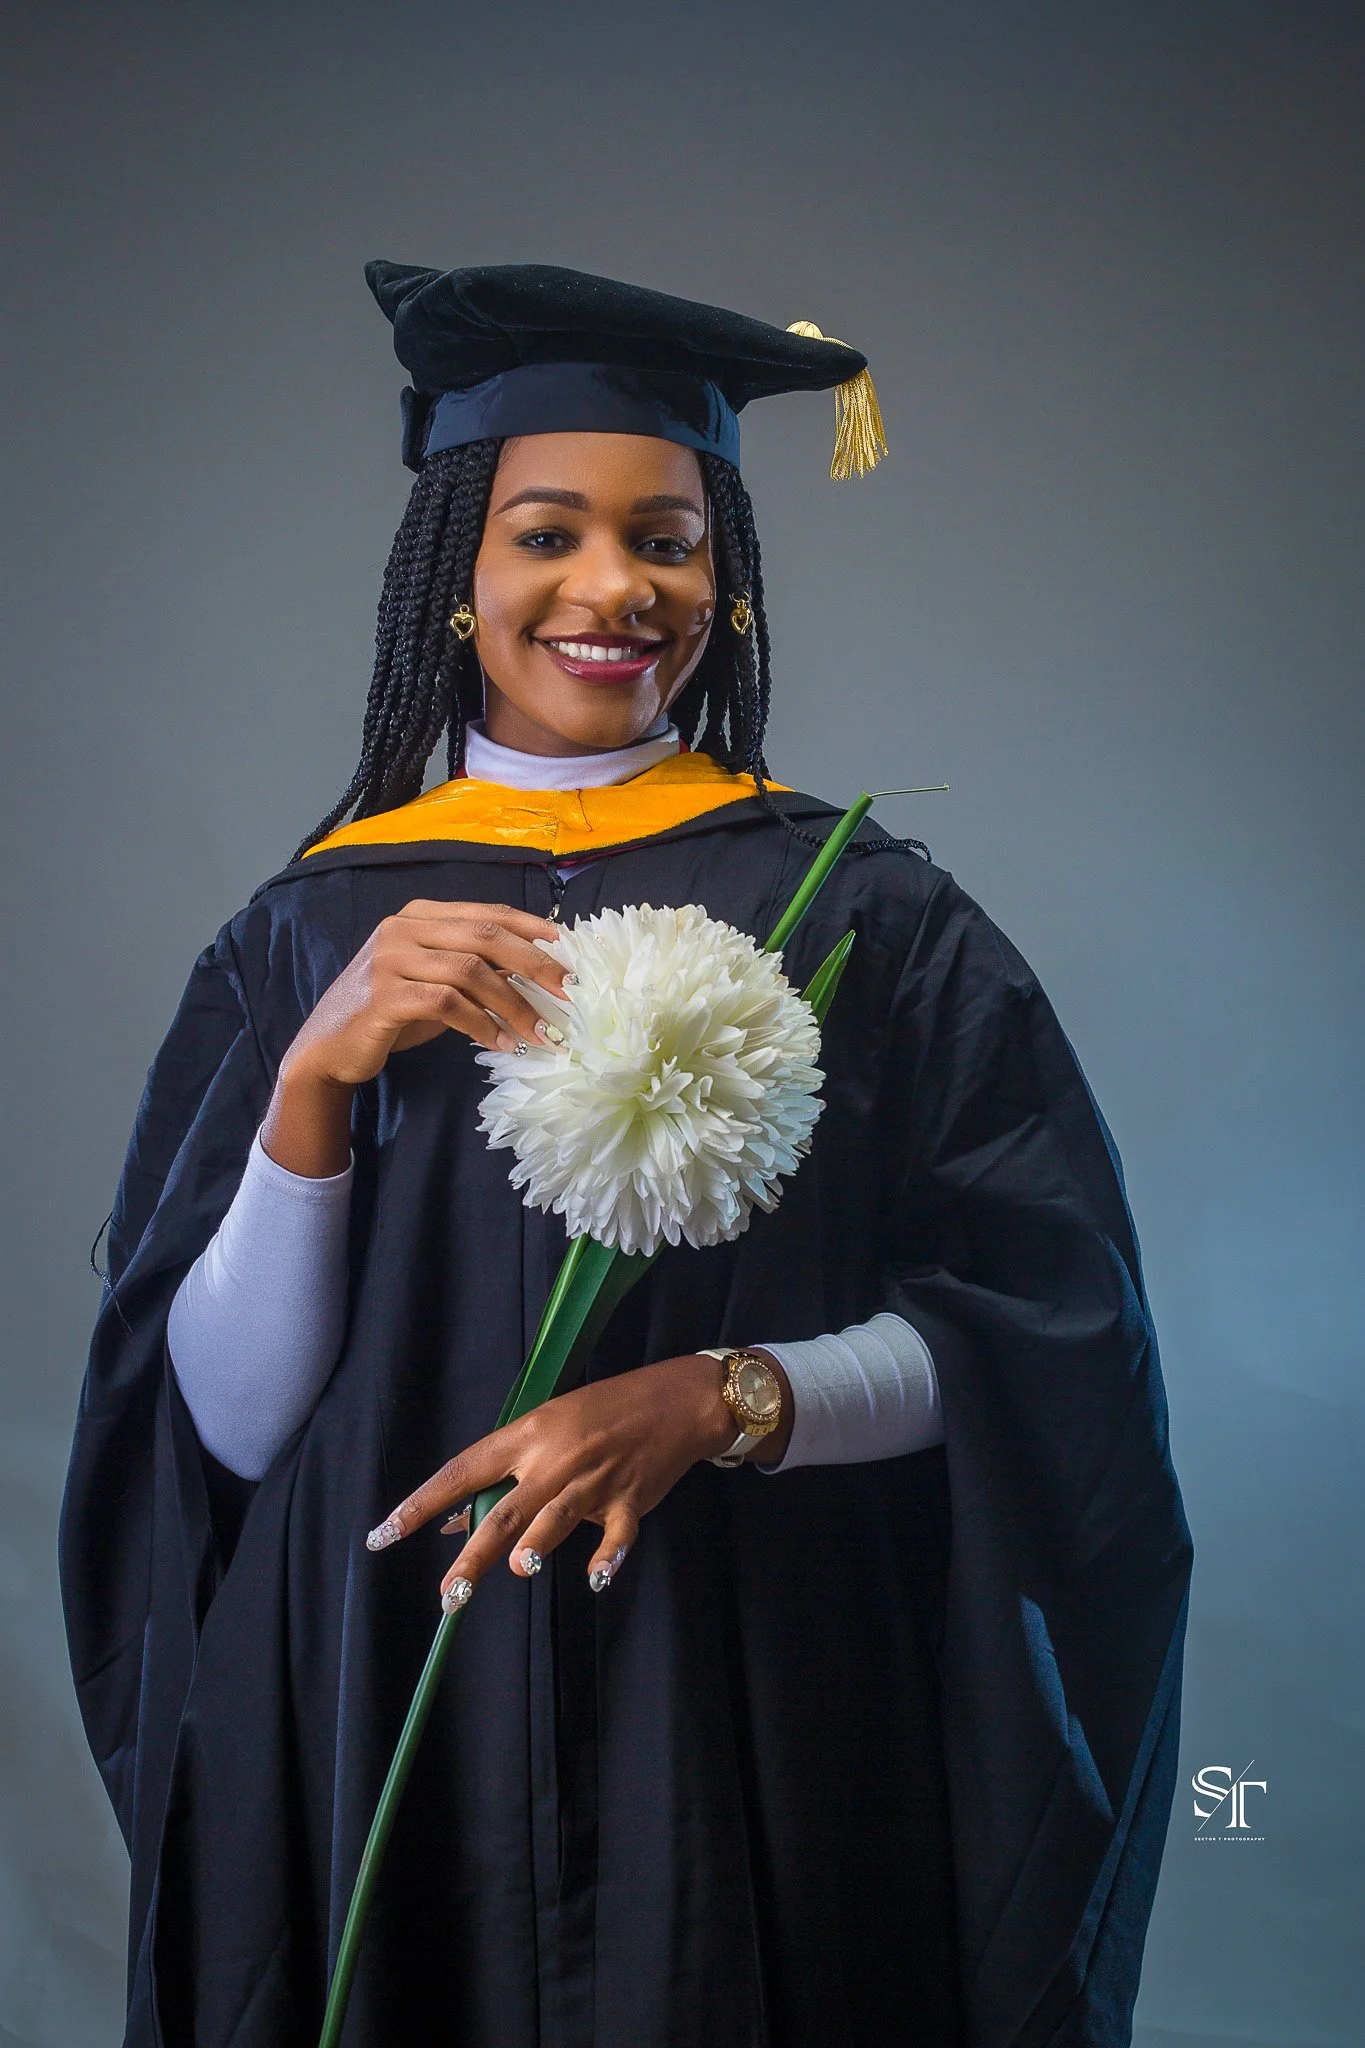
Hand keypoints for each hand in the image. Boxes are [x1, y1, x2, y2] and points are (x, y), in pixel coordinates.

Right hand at [262, 899, 567, 1174]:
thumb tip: (537, 970)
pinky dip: (481, 1025)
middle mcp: (403, 928)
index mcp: (419, 915)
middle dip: (533, 964)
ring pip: (470, 970)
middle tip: (567, 993)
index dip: (531, 927)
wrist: (329, 1047)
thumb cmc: (391, 1014)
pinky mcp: (384, 995)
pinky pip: (447, 1004)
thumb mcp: (437, 983)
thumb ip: (476, 969)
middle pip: (484, 936)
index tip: (567, 948)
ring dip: (513, 1004)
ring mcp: (390, 959)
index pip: (486, 913)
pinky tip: (499, 1043)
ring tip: (539, 1033)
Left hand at [365, 1353, 754, 1605]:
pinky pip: (616, 1536)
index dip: (422, 1502)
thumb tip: (457, 1518)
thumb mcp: (549, 1425)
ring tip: (519, 1569)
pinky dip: (607, 1558)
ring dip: (536, 1546)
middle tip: (449, 1594)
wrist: (674, 1402)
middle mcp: (555, 1460)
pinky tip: (596, 1579)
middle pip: (505, 1511)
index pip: (464, 1470)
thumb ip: (508, 1470)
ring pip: (556, 1518)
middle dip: (474, 1555)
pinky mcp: (630, 1502)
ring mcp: (594, 1482)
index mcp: (528, 1435)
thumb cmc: (602, 1412)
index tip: (385, 1532)